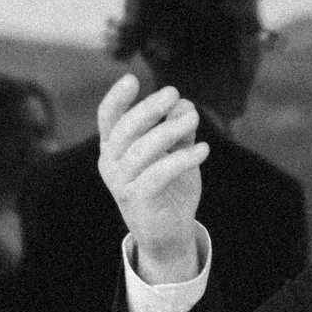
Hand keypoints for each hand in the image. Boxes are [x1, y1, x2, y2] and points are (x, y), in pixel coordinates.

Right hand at [97, 73, 207, 285]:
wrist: (169, 233)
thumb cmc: (170, 187)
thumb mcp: (176, 152)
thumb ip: (179, 129)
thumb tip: (184, 104)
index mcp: (114, 148)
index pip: (108, 118)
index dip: (117, 99)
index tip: (132, 79)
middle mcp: (111, 164)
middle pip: (124, 129)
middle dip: (149, 108)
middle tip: (173, 93)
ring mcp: (121, 183)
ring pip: (142, 150)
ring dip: (170, 131)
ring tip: (194, 119)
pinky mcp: (137, 200)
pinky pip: (158, 174)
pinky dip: (181, 159)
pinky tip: (203, 150)